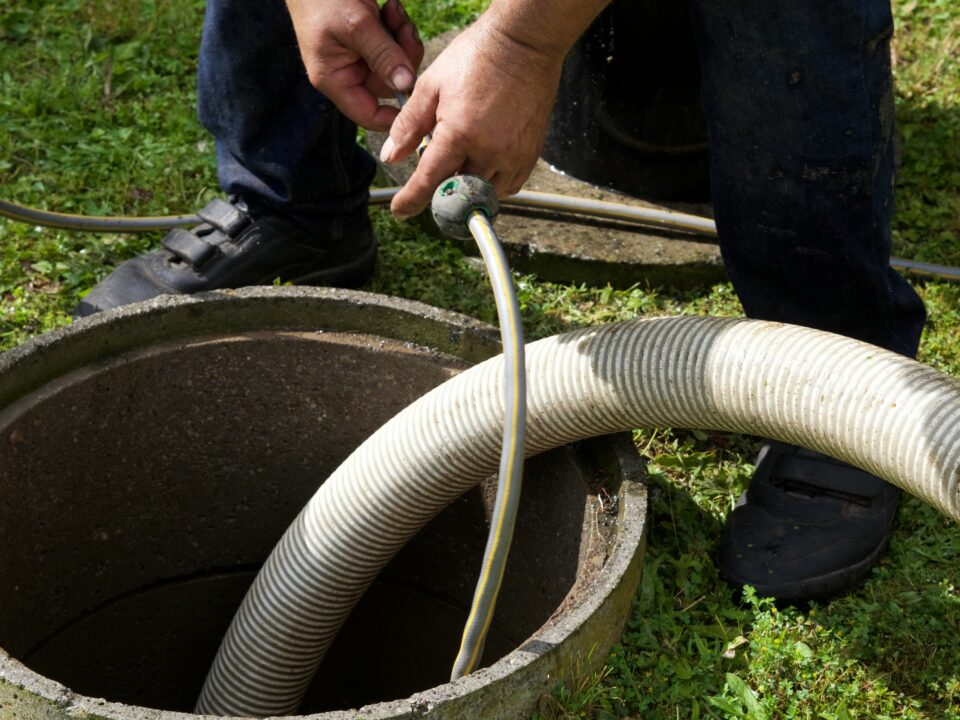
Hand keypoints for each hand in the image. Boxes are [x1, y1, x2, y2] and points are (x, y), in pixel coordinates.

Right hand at [285, 0, 423, 130]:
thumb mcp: (356, 25)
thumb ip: (383, 55)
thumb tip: (407, 85)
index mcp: (335, 79)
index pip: (369, 115)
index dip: (395, 116)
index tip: (419, 99)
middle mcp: (347, 73)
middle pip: (390, 85)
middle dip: (403, 58)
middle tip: (404, 28)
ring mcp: (359, 56)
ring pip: (397, 63)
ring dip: (402, 37)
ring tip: (393, 10)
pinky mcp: (369, 40)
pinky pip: (394, 44)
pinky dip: (398, 26)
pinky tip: (391, 7)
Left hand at [379, 15, 565, 216]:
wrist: (524, 44)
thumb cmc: (476, 58)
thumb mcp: (431, 86)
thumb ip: (408, 125)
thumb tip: (391, 156)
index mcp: (459, 133)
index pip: (429, 181)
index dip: (411, 201)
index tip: (400, 210)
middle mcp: (489, 151)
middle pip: (458, 193)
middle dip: (441, 192)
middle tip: (433, 180)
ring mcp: (513, 155)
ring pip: (484, 194)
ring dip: (467, 189)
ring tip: (459, 165)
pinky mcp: (530, 154)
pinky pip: (509, 186)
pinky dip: (491, 185)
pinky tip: (482, 166)